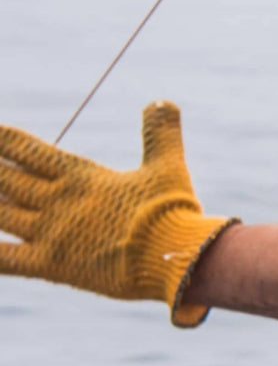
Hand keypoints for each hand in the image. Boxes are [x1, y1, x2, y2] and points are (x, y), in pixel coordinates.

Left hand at [0, 100, 237, 326]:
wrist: (173, 255)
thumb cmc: (170, 211)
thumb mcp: (167, 167)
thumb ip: (160, 134)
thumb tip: (163, 101)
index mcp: (79, 176)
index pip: (27, 151)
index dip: (3, 140)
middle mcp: (57, 200)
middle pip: (5, 180)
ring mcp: (50, 233)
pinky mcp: (51, 265)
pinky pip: (6, 259)